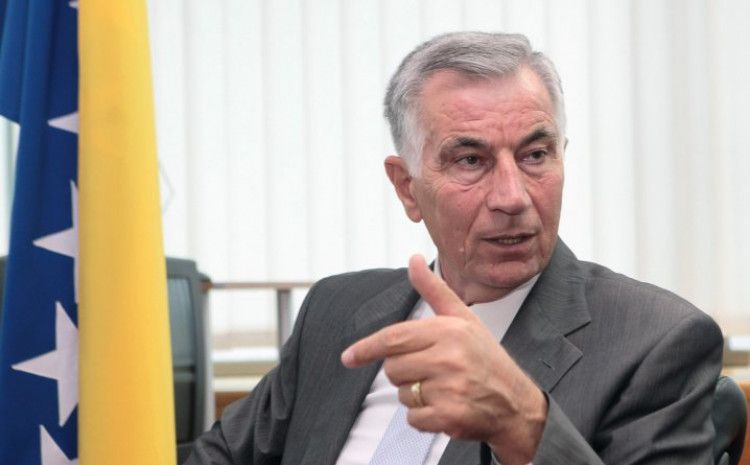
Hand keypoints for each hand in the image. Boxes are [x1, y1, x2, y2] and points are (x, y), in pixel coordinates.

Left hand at [341, 255, 546, 464]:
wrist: (517, 404)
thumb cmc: (486, 359)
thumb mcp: (464, 319)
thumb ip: (434, 291)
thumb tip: (414, 260)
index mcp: (449, 330)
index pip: (393, 337)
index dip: (367, 348)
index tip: (348, 357)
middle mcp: (449, 357)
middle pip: (393, 368)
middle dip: (405, 372)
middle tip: (432, 372)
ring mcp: (450, 388)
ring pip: (403, 394)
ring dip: (416, 396)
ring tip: (444, 389)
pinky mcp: (450, 416)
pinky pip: (413, 418)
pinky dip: (424, 418)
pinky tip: (446, 408)